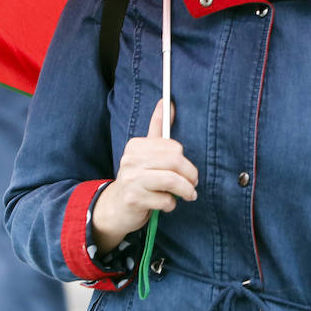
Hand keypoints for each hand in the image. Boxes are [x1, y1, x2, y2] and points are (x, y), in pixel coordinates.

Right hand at [92, 100, 198, 252]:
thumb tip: (167, 103)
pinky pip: (165, 200)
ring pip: (172, 181)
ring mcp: (131, 180)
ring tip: (189, 195)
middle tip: (193, 184)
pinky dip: (172, 204)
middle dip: (190, 175)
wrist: (117, 207)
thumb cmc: (138, 178)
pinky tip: (167, 204)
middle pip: (175, 162)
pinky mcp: (134, 199)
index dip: (185, 161)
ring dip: (186, 191)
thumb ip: (158, 128)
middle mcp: (131, 160)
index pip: (173, 147)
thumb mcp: (145, 152)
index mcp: (136, 146)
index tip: (188, 171)